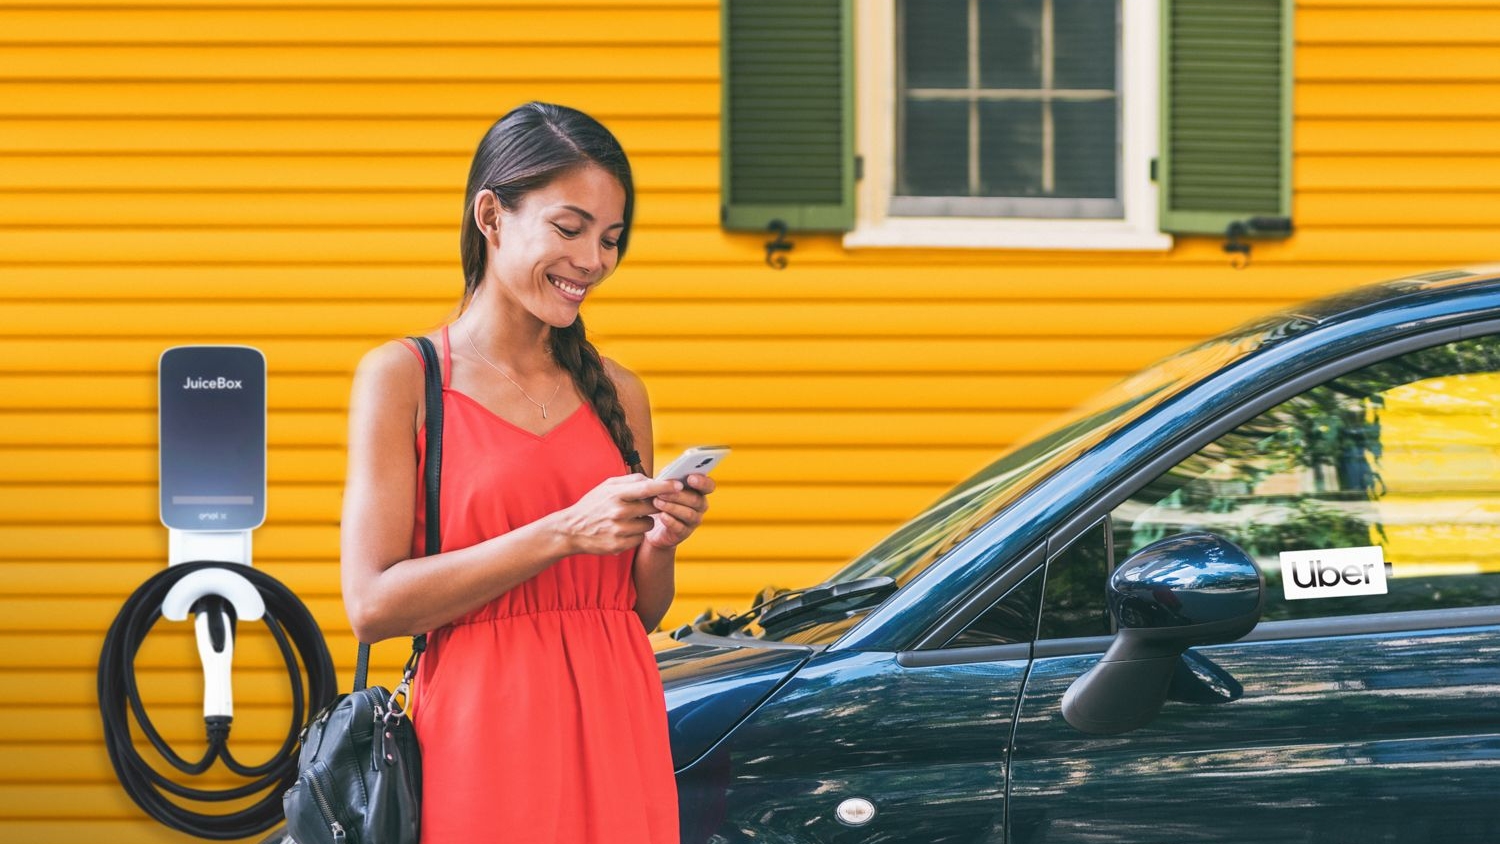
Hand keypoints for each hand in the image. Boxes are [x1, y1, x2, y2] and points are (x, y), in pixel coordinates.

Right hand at [555, 474, 679, 555]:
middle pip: (652, 507)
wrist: (571, 530)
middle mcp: (618, 512)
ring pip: (649, 524)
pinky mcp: (619, 545)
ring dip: (646, 521)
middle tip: (650, 503)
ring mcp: (619, 530)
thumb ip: (631, 481)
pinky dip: (637, 533)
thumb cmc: (593, 505)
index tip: (679, 485)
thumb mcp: (607, 486)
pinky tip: (624, 530)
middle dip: (656, 505)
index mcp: (615, 494)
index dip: (665, 486)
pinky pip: (640, 538)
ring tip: (631, 518)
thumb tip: (654, 479)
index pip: (647, 488)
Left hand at [644, 473, 715, 548]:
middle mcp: (700, 506)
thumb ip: (667, 477)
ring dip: (672, 507)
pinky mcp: (683, 533)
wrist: (653, 524)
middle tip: (662, 492)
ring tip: (657, 502)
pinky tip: (661, 516)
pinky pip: (680, 528)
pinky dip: (670, 521)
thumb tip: (667, 473)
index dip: (702, 482)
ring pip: (689, 514)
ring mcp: (693, 521)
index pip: (709, 485)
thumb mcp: (663, 485)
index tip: (690, 478)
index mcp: (699, 490)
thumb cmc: (661, 499)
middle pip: (696, 500)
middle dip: (678, 495)